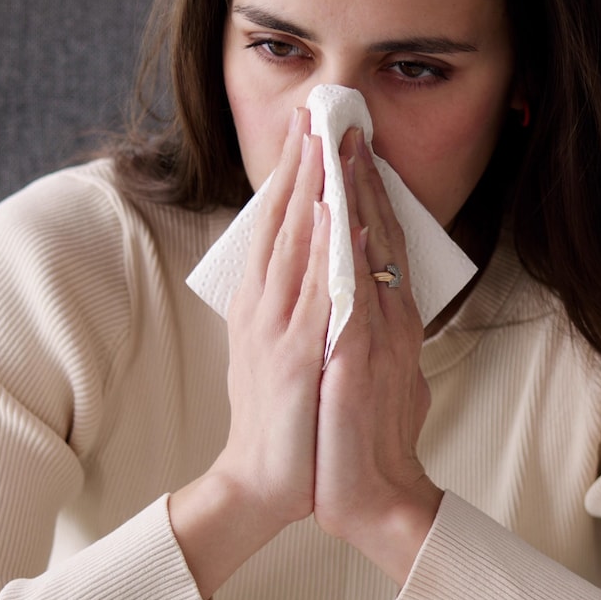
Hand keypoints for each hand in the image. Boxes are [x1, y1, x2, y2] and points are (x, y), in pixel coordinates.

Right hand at [170, 108, 331, 599]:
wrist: (266, 487)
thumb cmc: (288, 424)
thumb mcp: (293, 354)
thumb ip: (309, 309)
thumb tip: (331, 265)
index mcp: (263, 305)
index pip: (279, 225)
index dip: (294, 175)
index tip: (309, 129)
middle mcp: (265, 309)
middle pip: (285, 223)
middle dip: (302, 165)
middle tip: (317, 112)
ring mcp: (280, 331)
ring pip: (298, 246)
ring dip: (314, 191)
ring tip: (328, 142)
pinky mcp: (296, 359)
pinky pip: (318, 293)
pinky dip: (328, 251)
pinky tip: (337, 215)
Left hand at [314, 130, 442, 581]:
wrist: (368, 498)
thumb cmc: (360, 437)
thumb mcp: (366, 368)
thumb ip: (363, 325)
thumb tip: (351, 288)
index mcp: (386, 319)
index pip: (376, 238)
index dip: (362, 187)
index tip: (344, 140)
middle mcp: (386, 320)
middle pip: (372, 231)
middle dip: (354, 172)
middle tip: (337, 117)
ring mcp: (373, 337)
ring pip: (363, 250)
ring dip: (348, 194)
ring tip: (333, 143)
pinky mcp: (354, 361)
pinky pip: (349, 293)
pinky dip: (341, 252)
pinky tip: (331, 216)